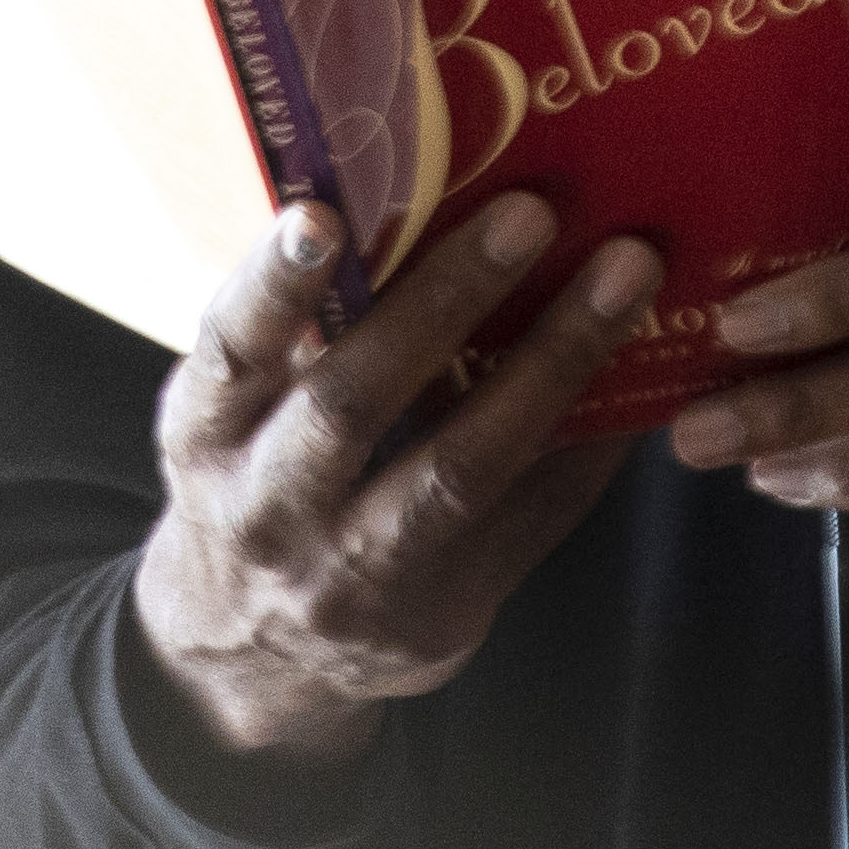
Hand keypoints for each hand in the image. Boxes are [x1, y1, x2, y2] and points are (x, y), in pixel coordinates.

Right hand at [135, 194, 663, 773]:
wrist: (255, 651)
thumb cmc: (255, 478)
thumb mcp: (232, 414)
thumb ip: (292, 335)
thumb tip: (399, 197)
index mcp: (207, 433)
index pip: (235, 349)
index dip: (275, 283)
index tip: (321, 213)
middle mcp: (270, 506)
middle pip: (358, 402)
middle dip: (449, 299)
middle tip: (532, 212)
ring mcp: (356, 572)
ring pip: (463, 468)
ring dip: (552, 364)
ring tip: (623, 280)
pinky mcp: (439, 614)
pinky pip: (531, 519)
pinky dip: (588, 444)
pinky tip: (641, 376)